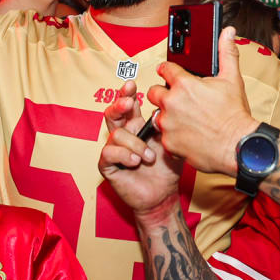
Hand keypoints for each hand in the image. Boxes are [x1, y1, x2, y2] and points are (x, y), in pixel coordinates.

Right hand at [98, 80, 182, 219]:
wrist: (162, 195)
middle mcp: (124, 134)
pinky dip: (124, 155)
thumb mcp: (171, 143)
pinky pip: (109, 152)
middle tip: (129, 103)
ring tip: (149, 157)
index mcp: (137, 125)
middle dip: (119, 104)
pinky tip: (135, 162)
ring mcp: (114, 149)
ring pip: (116, 134)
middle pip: (113, 112)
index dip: (127, 92)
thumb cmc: (167, 168)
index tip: (131, 84)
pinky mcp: (108, 165)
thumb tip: (168, 107)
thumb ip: (166, 125)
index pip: (129, 104)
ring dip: (135, 144)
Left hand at [147, 27, 259, 176]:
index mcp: (184, 85)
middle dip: (163, 94)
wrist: (238, 147)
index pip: (165, 69)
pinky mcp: (168, 143)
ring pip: (157, 115)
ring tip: (185, 119)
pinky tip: (187, 135)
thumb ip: (226, 53)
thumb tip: (228, 32)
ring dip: (166, 115)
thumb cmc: (235, 115)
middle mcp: (172, 103)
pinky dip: (173, 135)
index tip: (169, 73)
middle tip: (179, 100)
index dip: (168, 70)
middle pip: (153, 92)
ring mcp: (168, 124)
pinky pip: (164, 136)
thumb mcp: (232, 79)